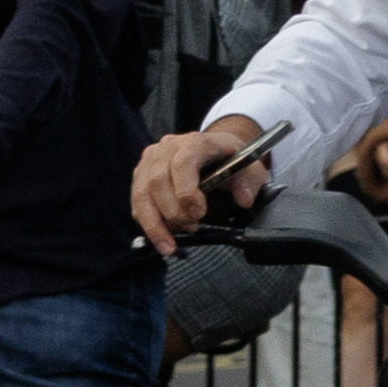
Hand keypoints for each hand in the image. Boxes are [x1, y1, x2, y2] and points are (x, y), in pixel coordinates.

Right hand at [130, 124, 270, 252]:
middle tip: (193, 226)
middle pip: (158, 182)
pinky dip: (148, 224)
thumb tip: (244, 200)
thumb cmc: (230, 160)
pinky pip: (137, 204)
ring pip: (141, 194)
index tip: (199, 213)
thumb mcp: (250, 168)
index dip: (186, 192)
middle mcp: (167, 148)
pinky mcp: (141, 176)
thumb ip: (250, 183)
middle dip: (173, 212)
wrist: (216, 152)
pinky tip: (163, 238)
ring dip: (155, 224)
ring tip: (171, 244)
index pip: (182, 163)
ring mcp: (150, 161)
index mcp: (195, 142)